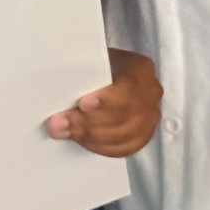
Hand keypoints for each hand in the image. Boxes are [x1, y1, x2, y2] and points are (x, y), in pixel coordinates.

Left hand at [46, 48, 162, 157]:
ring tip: (64, 133)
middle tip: (59, 124)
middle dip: (88, 123)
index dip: (106, 100)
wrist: (113, 76)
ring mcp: (150, 117)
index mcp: (141, 69)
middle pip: (123, 115)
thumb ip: (84, 74)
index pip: (127, 89)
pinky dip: (101, 148)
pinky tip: (82, 142)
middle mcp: (151, 94)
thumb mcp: (94, 60)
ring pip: (123, 135)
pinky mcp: (143, 136)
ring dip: (90, 137)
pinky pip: (124, 149)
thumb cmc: (100, 67)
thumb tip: (60, 91)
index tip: (82, 105)